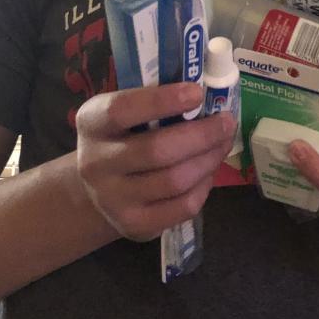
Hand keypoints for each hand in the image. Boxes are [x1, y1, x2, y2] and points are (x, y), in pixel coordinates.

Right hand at [76, 83, 236, 241]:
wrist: (98, 190)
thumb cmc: (122, 138)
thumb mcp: (124, 115)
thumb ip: (154, 102)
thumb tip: (208, 92)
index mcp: (92, 122)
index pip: (122, 109)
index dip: (162, 100)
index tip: (197, 93)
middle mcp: (95, 163)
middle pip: (157, 150)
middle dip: (202, 135)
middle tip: (226, 121)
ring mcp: (113, 199)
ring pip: (175, 180)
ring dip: (209, 159)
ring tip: (223, 143)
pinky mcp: (134, 225)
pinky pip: (182, 207)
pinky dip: (204, 187)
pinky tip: (209, 171)